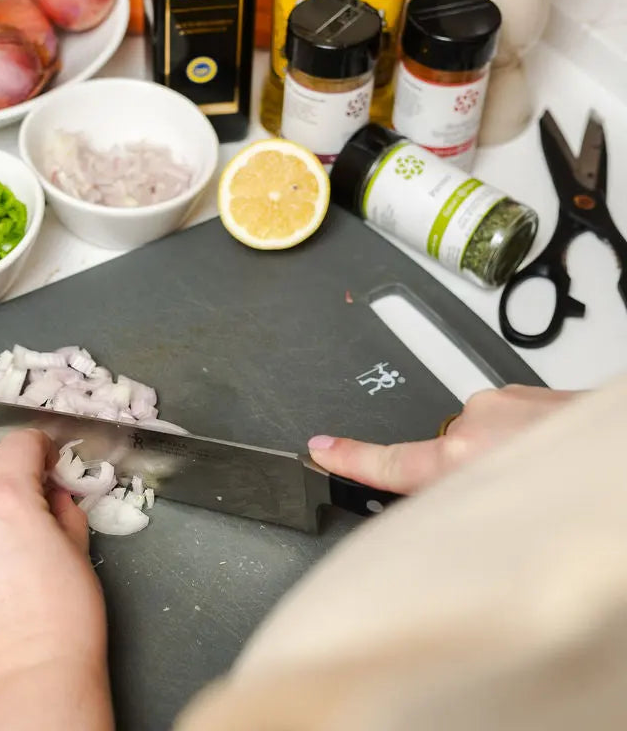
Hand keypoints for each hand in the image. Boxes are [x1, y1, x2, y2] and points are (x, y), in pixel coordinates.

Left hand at [0, 430, 112, 730]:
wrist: (28, 680)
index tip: (49, 461)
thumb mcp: (78, 548)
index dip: (40, 447)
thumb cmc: (65, 618)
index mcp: (6, 496)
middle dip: (6, 467)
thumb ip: (62, 507)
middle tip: (26, 489)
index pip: (19, 443)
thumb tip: (52, 493)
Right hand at [308, 384, 579, 493]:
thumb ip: (469, 505)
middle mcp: (479, 422)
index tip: (318, 449)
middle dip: (464, 482)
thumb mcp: (514, 516)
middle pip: (445, 459)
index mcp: (463, 453)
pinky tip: (559, 471)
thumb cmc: (594, 489)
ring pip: (484, 444)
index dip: (349, 457)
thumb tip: (452, 515)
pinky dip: (524, 447)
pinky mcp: (532, 396)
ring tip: (550, 491)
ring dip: (503, 464)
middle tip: (507, 511)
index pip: (392, 461)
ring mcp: (507, 406)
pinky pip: (511, 428)